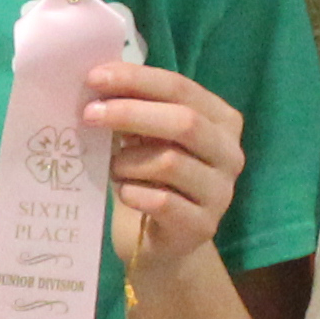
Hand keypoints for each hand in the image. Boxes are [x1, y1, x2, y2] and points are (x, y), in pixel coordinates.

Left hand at [87, 62, 248, 279]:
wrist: (161, 241)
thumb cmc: (152, 176)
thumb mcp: (146, 137)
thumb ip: (134, 108)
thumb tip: (97, 81)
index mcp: (221, 120)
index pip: (181, 88)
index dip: (137, 79)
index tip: (94, 77)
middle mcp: (229, 153)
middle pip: (184, 122)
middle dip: (131, 113)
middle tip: (89, 114)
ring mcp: (220, 192)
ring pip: (170, 163)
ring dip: (128, 161)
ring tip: (113, 168)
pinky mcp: (202, 226)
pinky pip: (163, 202)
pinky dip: (134, 193)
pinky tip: (124, 192)